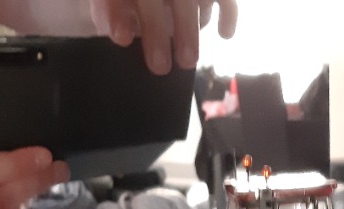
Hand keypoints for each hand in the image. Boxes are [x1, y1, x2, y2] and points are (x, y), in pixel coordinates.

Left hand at [87, 0, 237, 73]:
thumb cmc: (145, 3)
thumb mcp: (120, 1)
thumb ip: (115, 11)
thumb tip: (120, 35)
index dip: (118, 14)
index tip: (122, 39)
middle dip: (156, 31)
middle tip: (159, 67)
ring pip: (188, 1)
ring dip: (188, 29)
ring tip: (187, 61)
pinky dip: (228, 12)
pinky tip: (224, 34)